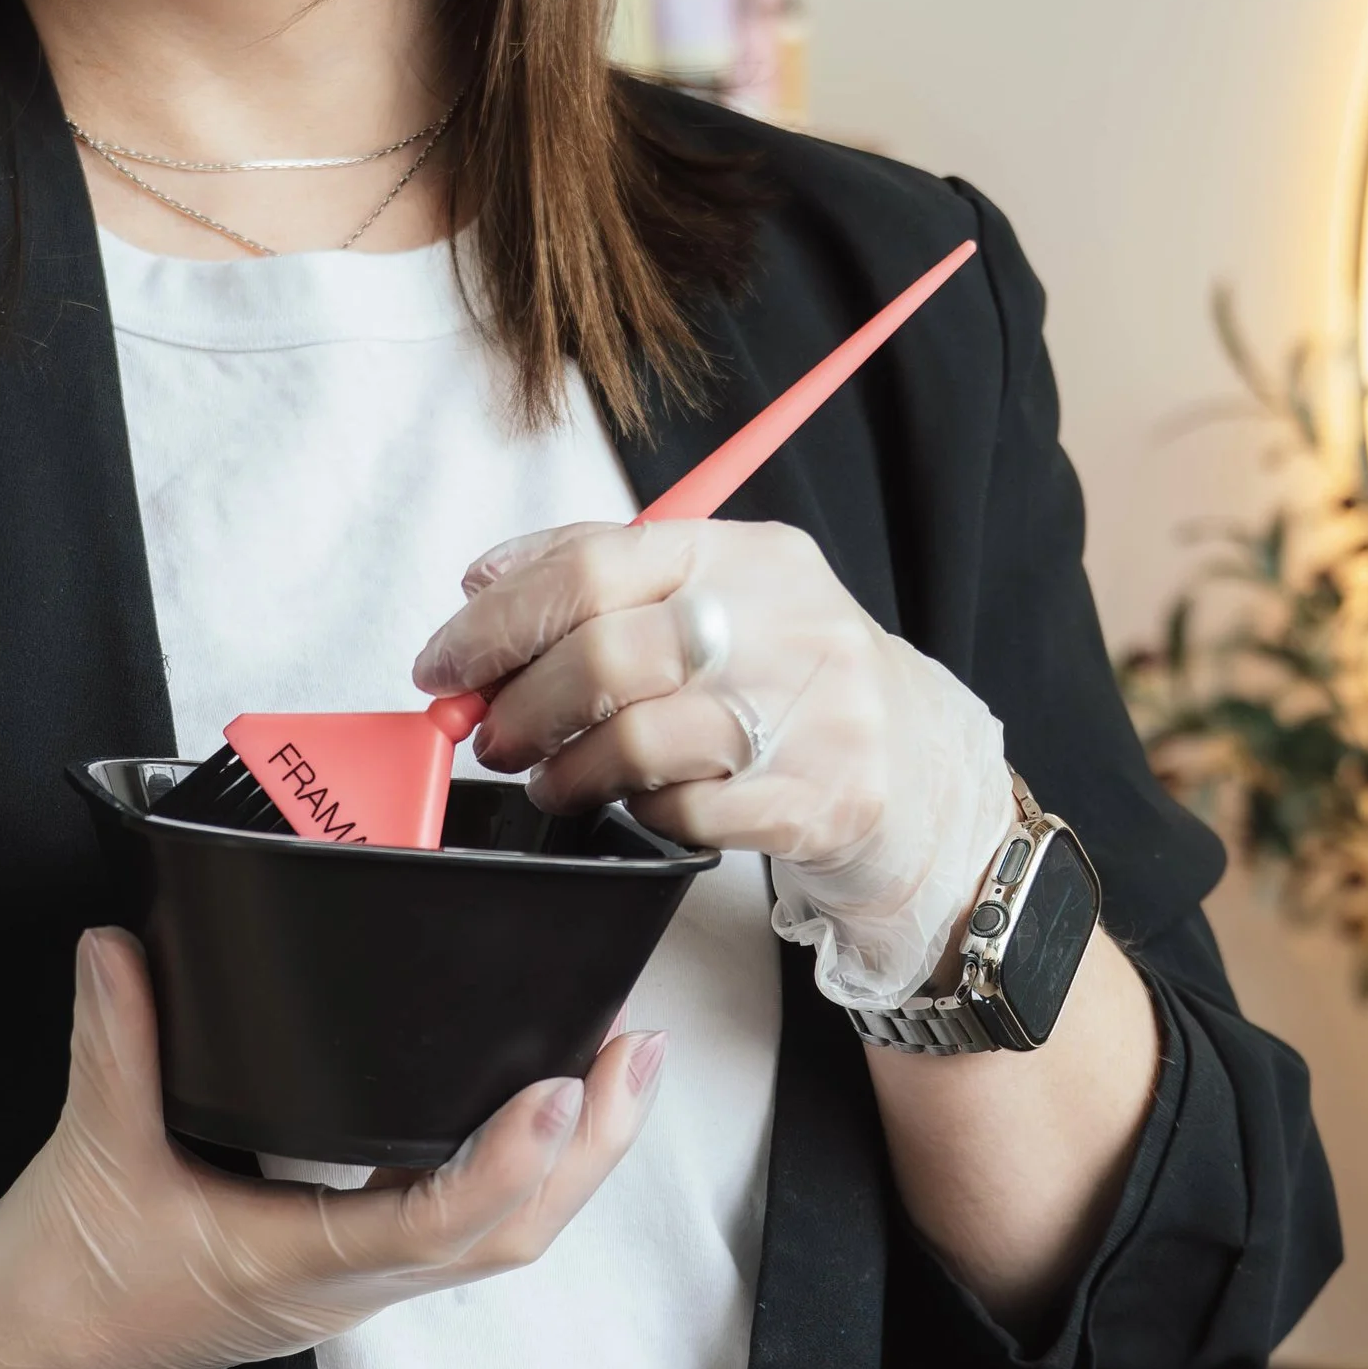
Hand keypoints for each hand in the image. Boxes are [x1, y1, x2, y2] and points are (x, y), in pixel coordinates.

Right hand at [0, 929, 665, 1368]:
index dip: (507, 1163)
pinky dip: (502, 1172)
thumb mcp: (88, 1150)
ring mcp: (342, 1286)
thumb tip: (125, 943)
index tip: (562, 1088)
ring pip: (488, 1240)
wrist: (10, 1357)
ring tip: (607, 1072)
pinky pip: (445, 1228)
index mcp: (293, 1267)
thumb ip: (115, 1038)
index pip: (434, 1225)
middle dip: (585, 1154)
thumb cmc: (59, 1278)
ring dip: (561, 1165)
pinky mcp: (326, 1269)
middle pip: (505, 1238)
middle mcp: (341, 1288)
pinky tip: (517, 1110)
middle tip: (633, 1055)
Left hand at [412, 516, 1015, 1011]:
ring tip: (553, 779)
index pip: (594, 566)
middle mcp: (785, 622)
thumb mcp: (720, 596)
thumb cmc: (790, 678)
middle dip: (521, 705)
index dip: (498, 620)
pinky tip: (634, 806)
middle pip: (605, 655)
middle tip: (492, 734)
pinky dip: (639, 813)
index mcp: (747, 554)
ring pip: (637, 740)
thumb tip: (482, 583)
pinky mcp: (821, 799)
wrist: (922, 766)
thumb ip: (603, 570)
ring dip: (565, 770)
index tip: (445, 662)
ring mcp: (810, 714)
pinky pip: (686, 812)